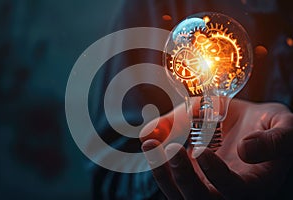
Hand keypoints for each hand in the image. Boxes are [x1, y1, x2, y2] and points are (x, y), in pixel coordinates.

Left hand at [140, 99, 292, 199]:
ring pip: (180, 195)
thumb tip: (246, 150)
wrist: (252, 125)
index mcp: (254, 184)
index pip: (234, 191)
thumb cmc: (270, 126)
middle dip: (183, 178)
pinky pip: (170, 181)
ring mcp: (205, 185)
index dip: (217, 175)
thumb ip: (274, 139)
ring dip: (162, 173)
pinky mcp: (190, 175)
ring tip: (150, 143)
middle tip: (171, 149)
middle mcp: (227, 192)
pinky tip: (151, 141)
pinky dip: (157, 165)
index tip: (202, 151)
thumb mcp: (283, 125)